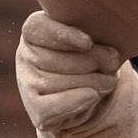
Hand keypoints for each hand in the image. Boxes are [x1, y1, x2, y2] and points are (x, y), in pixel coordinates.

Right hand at [17, 12, 124, 134]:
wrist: (82, 92)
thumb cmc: (89, 56)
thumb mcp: (91, 40)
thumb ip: (97, 39)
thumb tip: (112, 58)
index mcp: (35, 31)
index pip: (38, 28)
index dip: (62, 35)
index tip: (88, 43)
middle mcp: (25, 55)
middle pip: (53, 59)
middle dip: (89, 61)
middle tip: (112, 63)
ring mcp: (26, 83)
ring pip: (56, 83)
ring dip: (90, 82)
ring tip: (109, 80)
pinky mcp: (35, 109)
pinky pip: (52, 107)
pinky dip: (75, 101)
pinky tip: (92, 95)